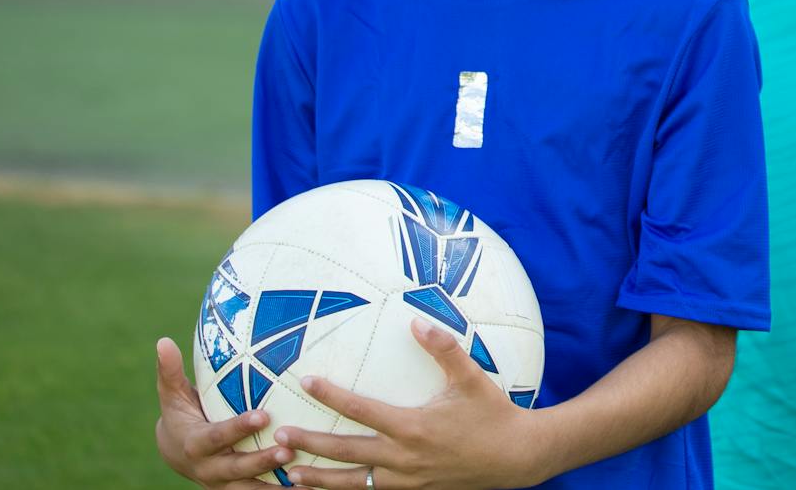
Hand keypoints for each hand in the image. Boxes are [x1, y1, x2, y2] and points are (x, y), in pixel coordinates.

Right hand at [154, 337, 295, 487]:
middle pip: (236, 468)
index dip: (238, 428)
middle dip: (261, 461)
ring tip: (303, 475)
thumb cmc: (180, 415)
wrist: (176, 454)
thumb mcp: (173, 396)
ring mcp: (224, 484)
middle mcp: (209, 469)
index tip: (263, 416)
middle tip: (288, 449)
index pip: (217, 437)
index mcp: (195, 443)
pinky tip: (310, 488)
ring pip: (250, 489)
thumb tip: (163, 341)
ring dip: (275, 485)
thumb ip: (170, 372)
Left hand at [277, 318, 542, 489]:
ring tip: (290, 476)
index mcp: (413, 427)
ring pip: (353, 483)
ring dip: (320, 479)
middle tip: (280, 437)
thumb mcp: (472, 377)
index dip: (331, 396)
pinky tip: (331, 489)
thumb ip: (444, 349)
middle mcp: (404, 457)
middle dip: (310, 444)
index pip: (361, 409)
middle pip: (346, 452)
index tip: (306, 381)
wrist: (516, 457)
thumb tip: (417, 323)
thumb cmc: (494, 414)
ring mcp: (407, 480)